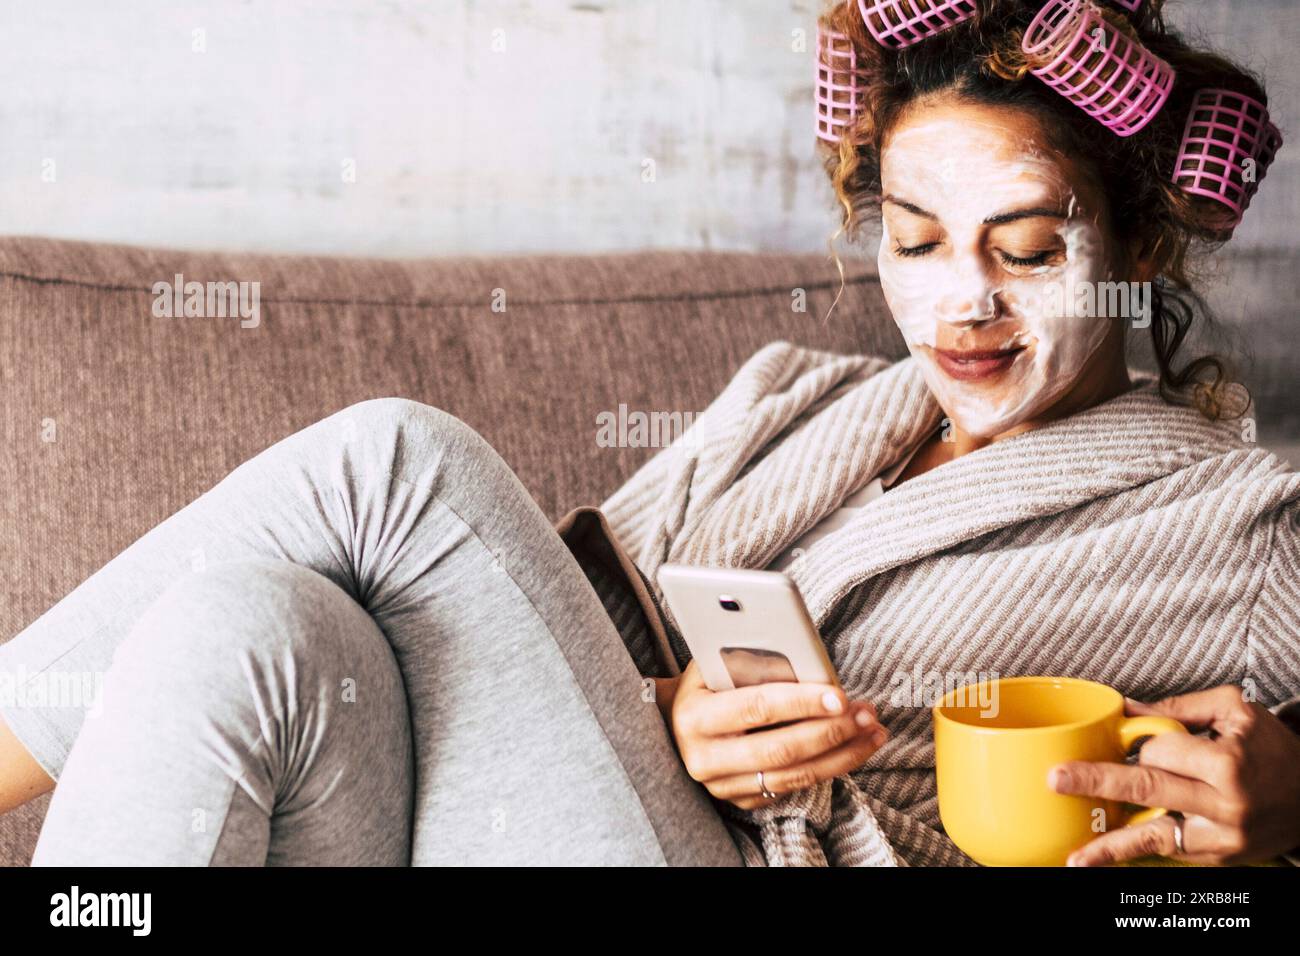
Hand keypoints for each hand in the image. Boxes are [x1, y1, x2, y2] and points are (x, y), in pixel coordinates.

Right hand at [668, 659, 887, 810]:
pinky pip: (793, 789)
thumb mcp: (714, 664)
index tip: (840, 695)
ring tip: (872, 732)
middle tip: (866, 713)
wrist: (673, 722)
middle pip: (782, 748)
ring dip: (842, 754)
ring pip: (794, 776)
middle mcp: (704, 757)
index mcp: (695, 716)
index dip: (801, 702)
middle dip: (831, 731)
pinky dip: (828, 769)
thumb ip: (748, 659)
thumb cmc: (704, 683)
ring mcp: (722, 785)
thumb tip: (802, 652)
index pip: (757, 708)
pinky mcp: (740, 800)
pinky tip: (853, 750)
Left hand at [1047, 685, 1299, 865]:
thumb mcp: (1236, 712)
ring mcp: (1220, 837)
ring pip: (1154, 835)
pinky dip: (1133, 855)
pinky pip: (1167, 852)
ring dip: (1111, 846)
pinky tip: (1098, 861)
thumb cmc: (1273, 751)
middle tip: (1057, 779)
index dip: (1142, 743)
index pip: (1162, 751)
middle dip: (1098, 782)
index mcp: (1227, 763)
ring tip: (1077, 855)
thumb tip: (1127, 709)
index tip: (1133, 739)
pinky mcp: (1216, 857)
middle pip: (1148, 789)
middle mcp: (1223, 804)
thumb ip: (1180, 708)